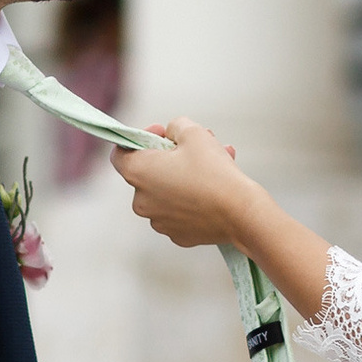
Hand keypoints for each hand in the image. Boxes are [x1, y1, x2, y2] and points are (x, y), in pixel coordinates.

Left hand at [111, 117, 257, 248]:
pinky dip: (192, 198)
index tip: (163, 133)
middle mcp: (141, 201)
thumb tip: (172, 134)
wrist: (241, 213)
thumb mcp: (194, 133)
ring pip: (167, 191)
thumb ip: (175, 126)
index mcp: (137, 173)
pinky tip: (214, 188)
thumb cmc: (214, 172)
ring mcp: (159, 222)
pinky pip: (180, 211)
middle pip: (148, 172)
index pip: (120, 153)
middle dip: (170, 156)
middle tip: (195, 146)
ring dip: (184, 176)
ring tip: (214, 164)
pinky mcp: (178, 235)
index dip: (141, 138)